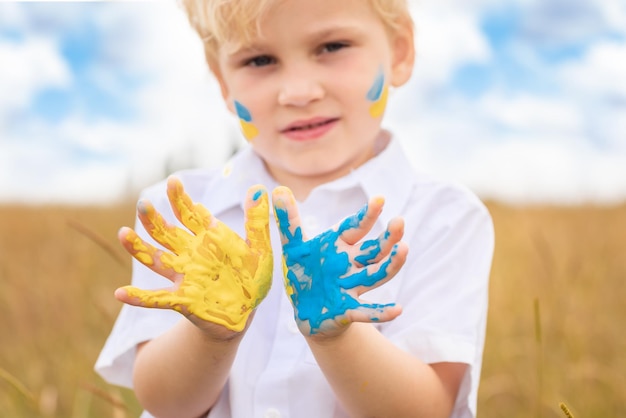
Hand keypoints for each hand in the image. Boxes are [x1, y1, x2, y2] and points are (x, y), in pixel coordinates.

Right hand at [115, 177, 272, 333]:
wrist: (247, 311)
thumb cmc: (252, 277)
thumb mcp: (260, 248)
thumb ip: (257, 221)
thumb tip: (259, 189)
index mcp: (207, 238)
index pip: (189, 213)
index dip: (180, 198)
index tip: (174, 182)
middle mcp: (190, 253)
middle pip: (166, 232)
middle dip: (153, 218)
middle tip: (143, 204)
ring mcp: (184, 275)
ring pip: (156, 259)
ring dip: (139, 248)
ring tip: (123, 233)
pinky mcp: (182, 299)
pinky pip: (156, 298)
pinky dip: (139, 297)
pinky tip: (120, 293)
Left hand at [272, 187, 407, 336]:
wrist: (306, 310)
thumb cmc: (304, 272)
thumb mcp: (293, 246)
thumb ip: (288, 220)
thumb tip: (278, 189)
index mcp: (339, 245)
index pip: (355, 227)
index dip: (367, 215)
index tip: (380, 199)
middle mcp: (351, 264)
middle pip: (374, 250)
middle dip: (388, 237)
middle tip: (400, 221)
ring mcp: (352, 287)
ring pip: (376, 274)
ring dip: (391, 265)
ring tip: (404, 250)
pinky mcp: (349, 310)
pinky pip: (367, 311)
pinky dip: (381, 312)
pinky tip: (398, 310)